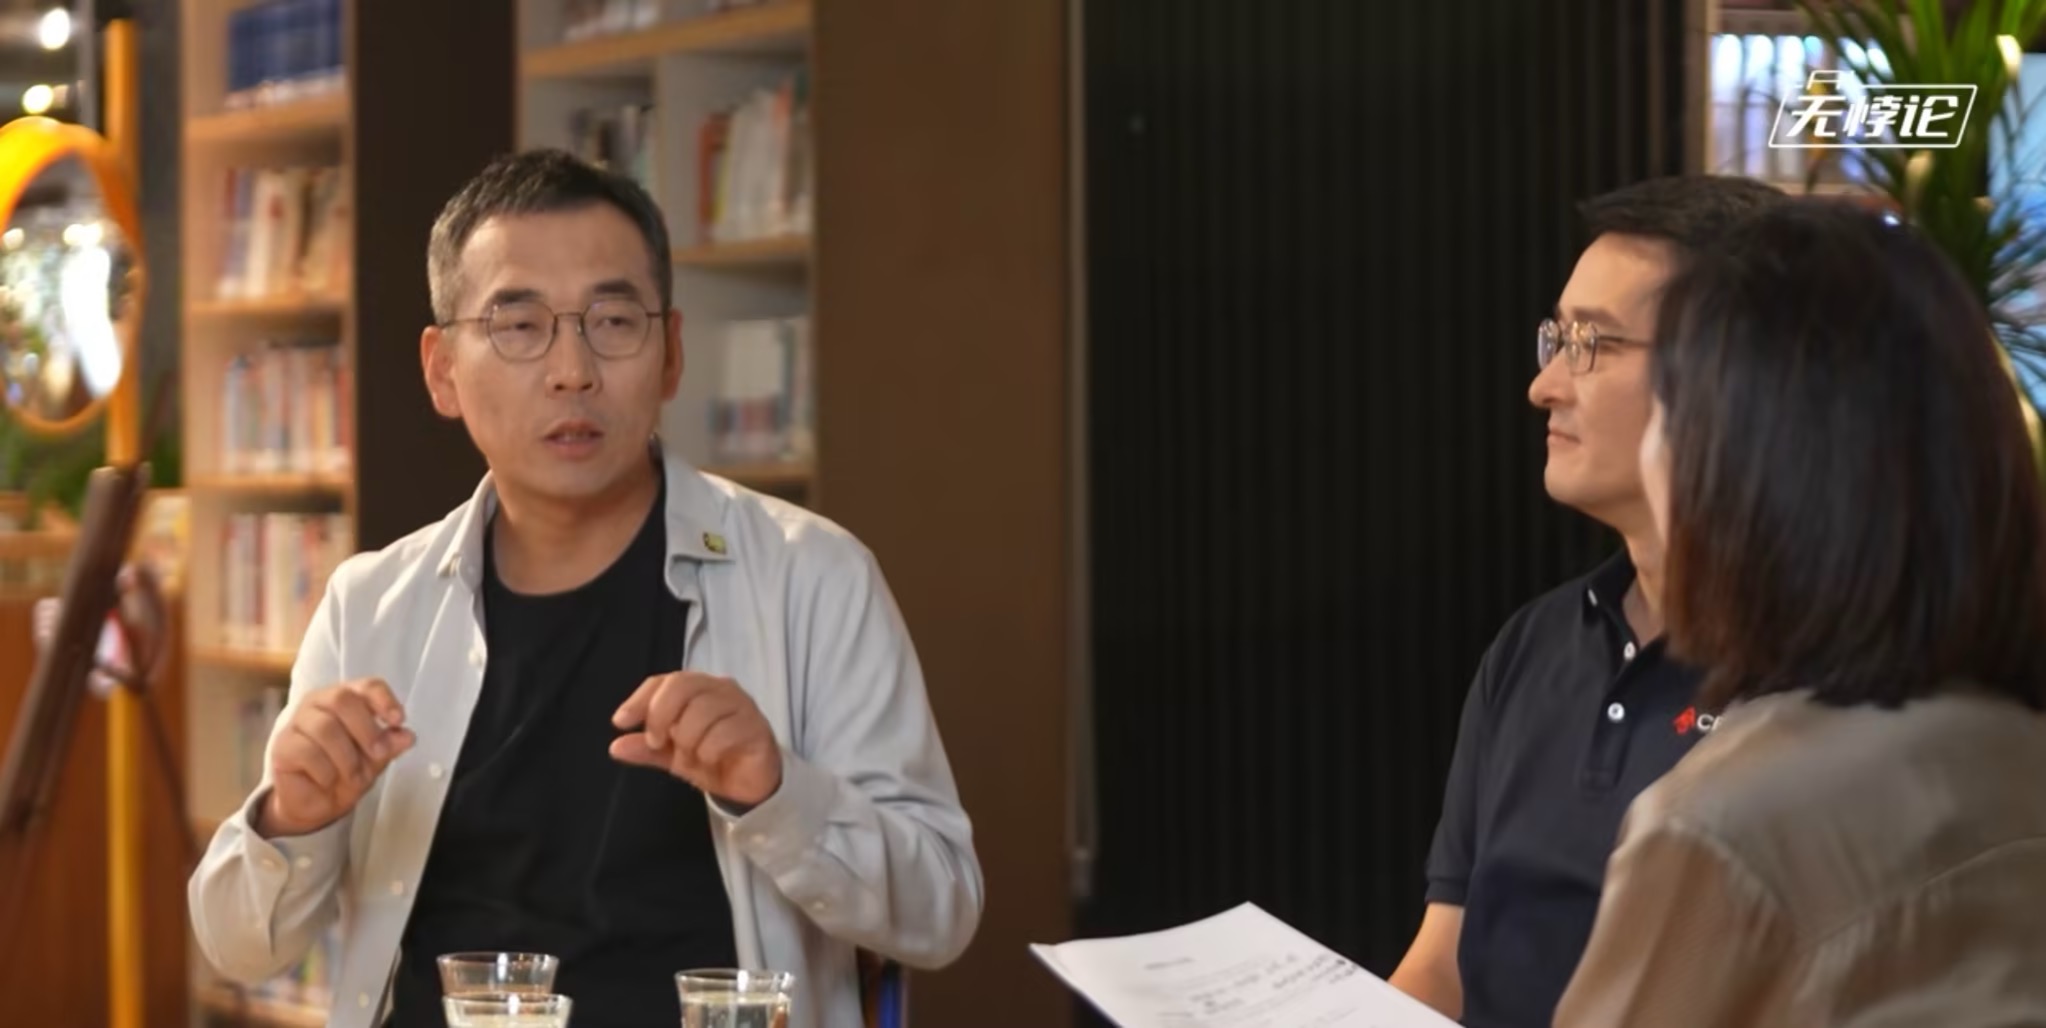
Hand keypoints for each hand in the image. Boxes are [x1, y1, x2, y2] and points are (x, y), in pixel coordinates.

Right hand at [258, 679, 415, 837]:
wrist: (316, 804)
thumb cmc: (345, 772)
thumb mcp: (374, 760)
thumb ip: (389, 745)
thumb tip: (407, 736)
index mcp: (346, 699)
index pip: (366, 685)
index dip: (384, 699)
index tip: (398, 720)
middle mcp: (318, 703)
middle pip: (342, 700)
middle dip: (366, 729)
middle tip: (379, 754)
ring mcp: (296, 723)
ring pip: (325, 728)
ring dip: (347, 758)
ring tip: (354, 777)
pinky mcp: (282, 746)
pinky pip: (307, 752)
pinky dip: (325, 772)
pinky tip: (327, 781)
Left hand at [610, 672, 781, 807]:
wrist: (750, 784)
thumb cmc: (712, 758)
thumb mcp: (672, 756)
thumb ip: (647, 749)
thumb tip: (615, 746)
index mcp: (698, 689)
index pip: (664, 681)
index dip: (640, 699)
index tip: (621, 722)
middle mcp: (720, 688)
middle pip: (682, 686)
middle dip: (661, 716)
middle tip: (658, 743)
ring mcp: (741, 705)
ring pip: (702, 710)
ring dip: (688, 740)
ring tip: (693, 756)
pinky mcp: (756, 726)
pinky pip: (724, 732)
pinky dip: (709, 751)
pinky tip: (712, 759)